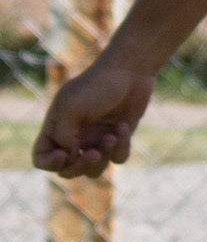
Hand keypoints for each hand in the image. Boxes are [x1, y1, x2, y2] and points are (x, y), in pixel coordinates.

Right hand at [32, 61, 153, 178]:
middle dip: (79, 166)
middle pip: (67, 170)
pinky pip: (117, 159)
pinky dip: (122, 147)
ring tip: (111, 136)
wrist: (130, 72)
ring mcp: (96, 139)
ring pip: (93, 170)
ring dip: (103, 157)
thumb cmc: (97, 85)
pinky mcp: (118, 139)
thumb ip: (63, 135)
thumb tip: (68, 157)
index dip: (49, 163)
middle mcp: (74, 136)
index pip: (41, 157)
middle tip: (93, 153)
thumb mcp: (71, 106)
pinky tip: (123, 126)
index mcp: (56, 127)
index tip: (63, 154)